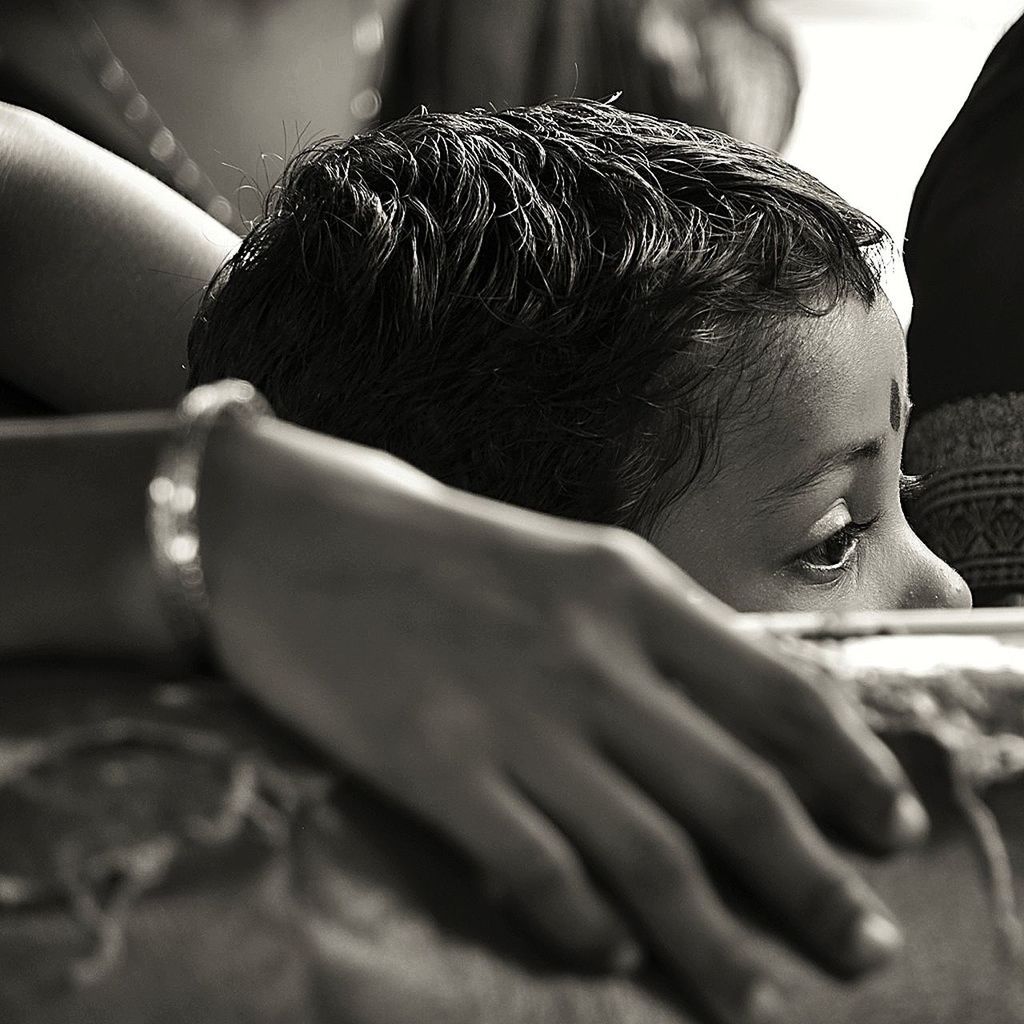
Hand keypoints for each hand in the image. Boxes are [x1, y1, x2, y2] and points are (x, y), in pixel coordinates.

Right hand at [199, 415, 927, 1023]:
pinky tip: (610, 957)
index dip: (853, 770)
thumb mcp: (573, 564)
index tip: (891, 825)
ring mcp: (514, 717)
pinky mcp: (436, 767)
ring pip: (651, 853)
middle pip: (738, 791)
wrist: (299, 534)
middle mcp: (591, 656)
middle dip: (814, 880)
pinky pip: (538, 871)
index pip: (779, 693)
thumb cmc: (443, 551)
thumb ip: (655, 637)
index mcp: (633, 592)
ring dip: (715, 941)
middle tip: (864, 946)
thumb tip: (735, 725)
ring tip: (758, 999)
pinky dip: (585, 926)